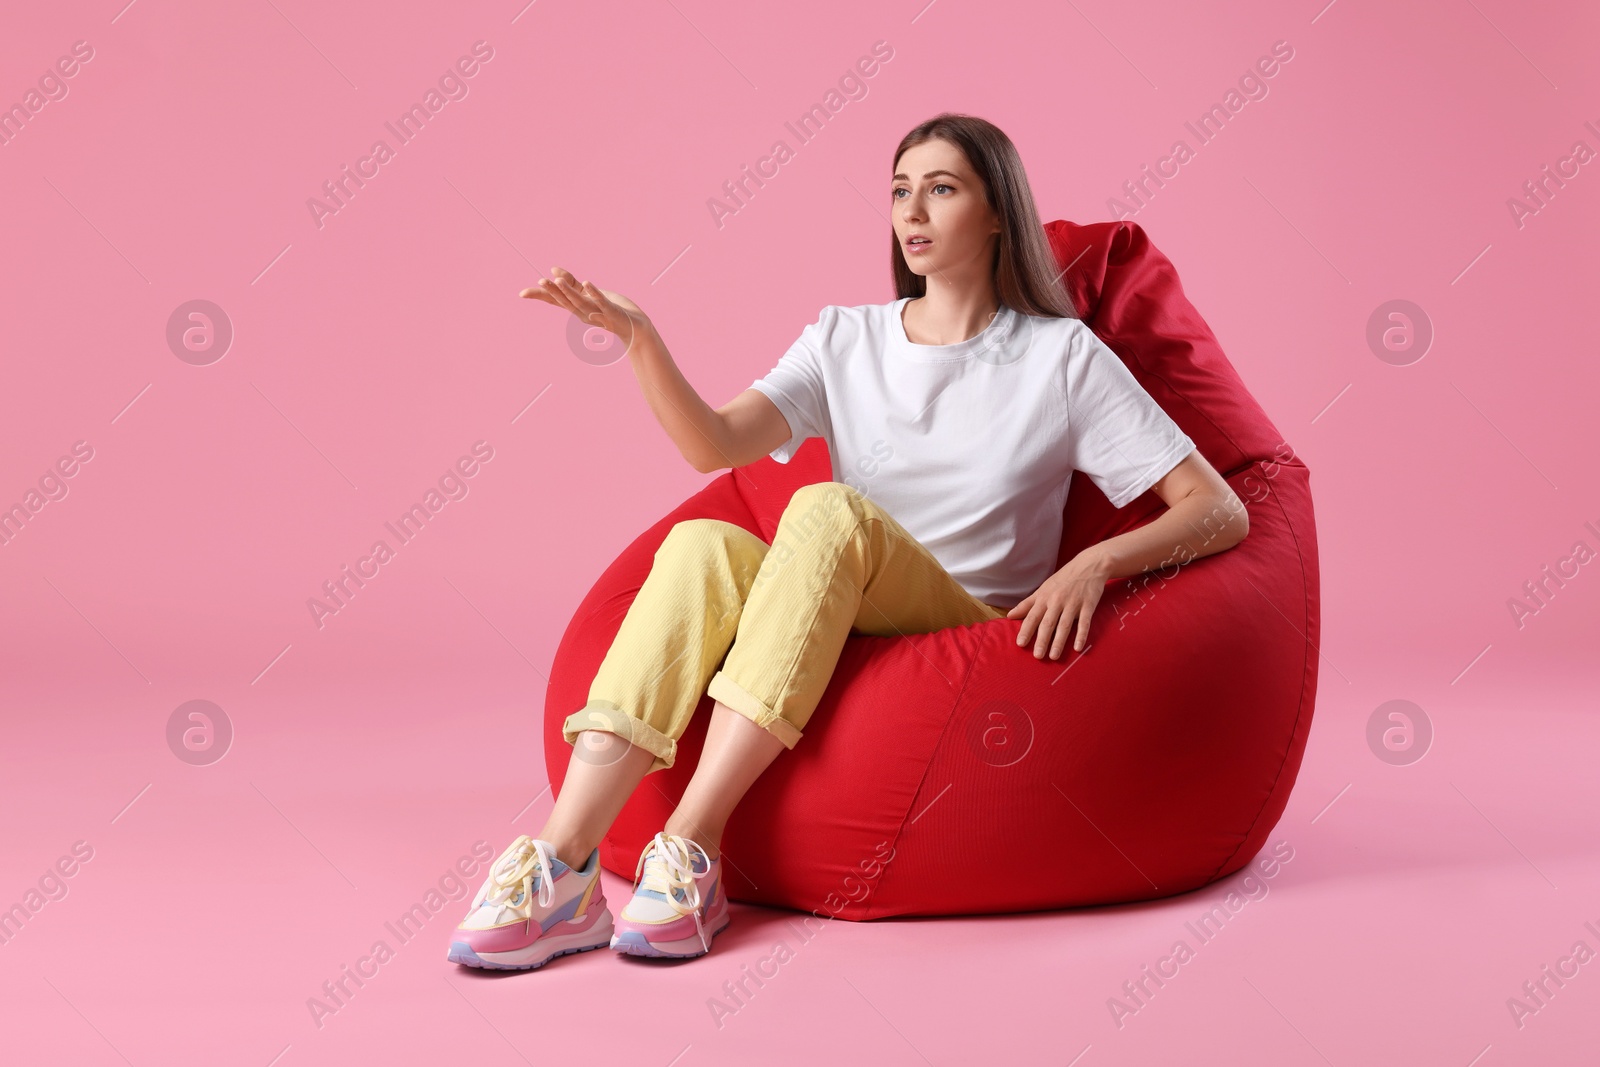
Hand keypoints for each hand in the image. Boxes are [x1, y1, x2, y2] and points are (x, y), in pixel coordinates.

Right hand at [520, 266, 650, 353]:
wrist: (635, 328)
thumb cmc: (610, 309)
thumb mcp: (588, 293)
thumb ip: (571, 282)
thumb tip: (552, 269)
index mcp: (576, 308)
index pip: (555, 301)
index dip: (540, 296)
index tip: (522, 293)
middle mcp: (583, 313)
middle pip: (564, 301)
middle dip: (552, 291)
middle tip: (539, 281)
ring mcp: (597, 313)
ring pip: (579, 301)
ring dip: (568, 291)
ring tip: (557, 281)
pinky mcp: (611, 311)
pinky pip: (601, 300)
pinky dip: (594, 292)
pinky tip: (587, 283)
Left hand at [1006, 549, 1112, 659]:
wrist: (1089, 565)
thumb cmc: (1063, 579)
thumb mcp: (1043, 588)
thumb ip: (1027, 604)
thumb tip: (1010, 615)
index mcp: (1044, 597)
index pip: (1032, 616)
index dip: (1026, 630)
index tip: (1020, 644)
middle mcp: (1057, 601)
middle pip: (1048, 623)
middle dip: (1042, 640)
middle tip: (1037, 656)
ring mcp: (1073, 603)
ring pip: (1064, 625)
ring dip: (1059, 641)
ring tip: (1053, 656)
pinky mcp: (1088, 605)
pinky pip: (1084, 622)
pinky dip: (1081, 635)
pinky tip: (1078, 648)